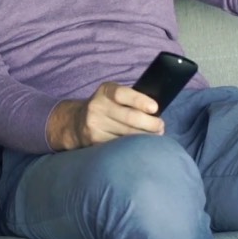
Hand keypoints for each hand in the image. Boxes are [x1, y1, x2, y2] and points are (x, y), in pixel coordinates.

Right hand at [50, 82, 164, 149]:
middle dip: (151, 124)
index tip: (155, 108)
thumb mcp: (114, 95)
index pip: (122, 94)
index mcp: (105, 91)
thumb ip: (131, 98)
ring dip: (146, 137)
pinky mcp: (95, 140)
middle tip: (160, 126)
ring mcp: (95, 125)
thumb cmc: (106, 107)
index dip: (140, 101)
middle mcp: (97, 106)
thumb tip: (156, 112)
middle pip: (129, 117)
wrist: (77, 122)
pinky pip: (120, 145)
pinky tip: (140, 145)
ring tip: (155, 136)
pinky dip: (134, 146)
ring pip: (127, 134)